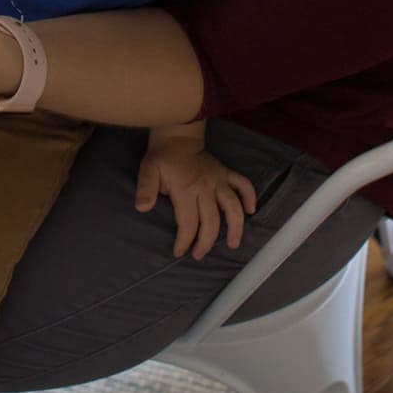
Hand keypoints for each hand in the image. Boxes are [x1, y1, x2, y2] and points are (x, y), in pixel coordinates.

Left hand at [135, 135, 256, 259]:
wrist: (177, 137)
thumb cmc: (162, 158)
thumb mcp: (148, 170)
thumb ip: (145, 189)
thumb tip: (142, 207)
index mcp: (186, 189)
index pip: (188, 222)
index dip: (184, 240)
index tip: (179, 252)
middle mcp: (206, 187)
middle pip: (211, 221)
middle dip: (206, 242)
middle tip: (199, 255)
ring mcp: (219, 180)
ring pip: (233, 207)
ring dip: (235, 227)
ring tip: (233, 244)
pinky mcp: (227, 173)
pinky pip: (244, 184)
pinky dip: (250, 197)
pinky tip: (250, 210)